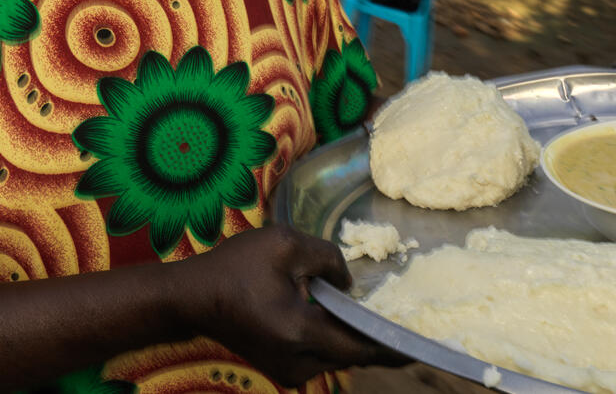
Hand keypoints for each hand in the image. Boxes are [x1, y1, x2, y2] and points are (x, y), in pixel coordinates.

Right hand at [179, 225, 407, 386]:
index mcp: (300, 333)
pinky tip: (341, 318)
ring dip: (353, 337)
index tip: (424, 346)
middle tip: (404, 320)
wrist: (191, 298)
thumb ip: (327, 258)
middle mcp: (298, 362)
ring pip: (336, 356)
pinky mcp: (281, 368)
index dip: (394, 346)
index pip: (361, 346)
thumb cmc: (235, 267)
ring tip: (375, 315)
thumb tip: (349, 283)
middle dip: (376, 338)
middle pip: (352, 354)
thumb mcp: (284, 244)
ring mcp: (287, 370)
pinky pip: (320, 356)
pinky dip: (334, 339)